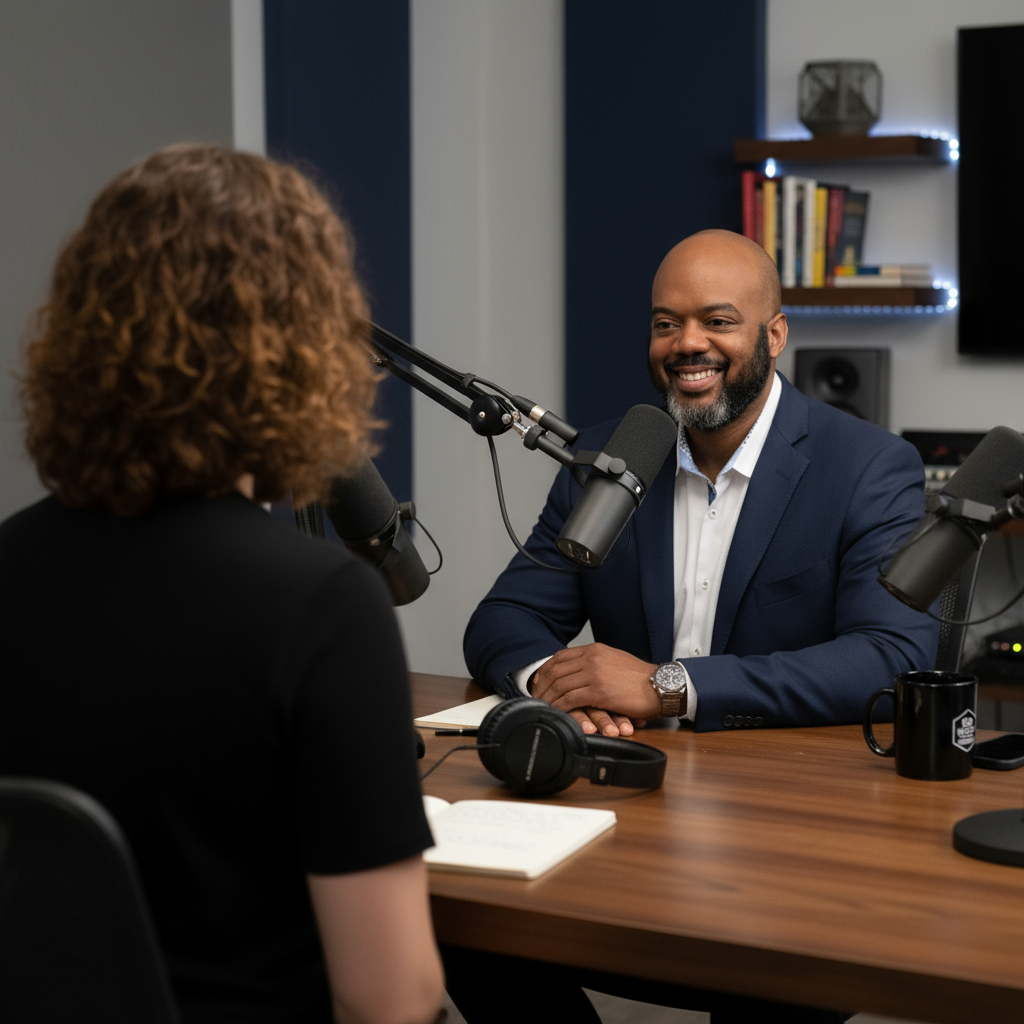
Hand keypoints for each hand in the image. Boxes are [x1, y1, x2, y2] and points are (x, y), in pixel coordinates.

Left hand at [530, 643, 660, 733]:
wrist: (661, 685)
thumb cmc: (640, 678)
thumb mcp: (614, 660)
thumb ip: (595, 662)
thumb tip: (578, 670)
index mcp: (594, 650)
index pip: (559, 657)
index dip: (544, 670)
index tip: (538, 682)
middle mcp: (592, 658)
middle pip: (555, 670)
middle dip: (541, 685)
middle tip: (534, 697)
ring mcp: (594, 674)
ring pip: (559, 685)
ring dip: (547, 698)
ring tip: (541, 707)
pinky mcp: (599, 691)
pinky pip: (569, 699)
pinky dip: (558, 707)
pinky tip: (555, 713)